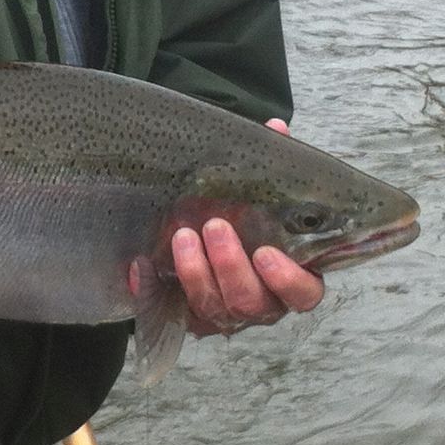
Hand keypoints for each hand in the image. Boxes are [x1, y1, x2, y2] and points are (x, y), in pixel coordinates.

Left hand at [170, 119, 323, 337]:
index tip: (265, 253)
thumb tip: (275, 128)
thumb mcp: (258, 192)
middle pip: (253, 302)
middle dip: (231, 266)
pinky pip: (171, 310)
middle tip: (214, 226)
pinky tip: (141, 265)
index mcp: (290, 276)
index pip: (304, 293)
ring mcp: (226, 312)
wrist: (200, 233)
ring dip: (197, 272)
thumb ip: (270, 167)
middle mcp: (262, 302)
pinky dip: (153, 287)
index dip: (287, 280)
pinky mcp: (190, 316)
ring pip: (216, 307)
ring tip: (181, 235)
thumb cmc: (244, 215)